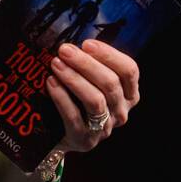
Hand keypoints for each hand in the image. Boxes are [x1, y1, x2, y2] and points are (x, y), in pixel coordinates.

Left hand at [45, 39, 139, 154]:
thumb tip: (74, 42)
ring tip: (56, 64)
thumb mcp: (93, 81)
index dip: (109, 55)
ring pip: (95, 100)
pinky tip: (51, 83)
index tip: (87, 43)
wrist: (62, 133)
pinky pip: (74, 117)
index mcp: (129, 94)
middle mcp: (121, 112)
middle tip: (64, 50)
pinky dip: (62, 97)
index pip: (129, 70)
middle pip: (110, 83)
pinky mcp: (85, 140)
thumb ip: (92, 64)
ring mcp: (105, 128)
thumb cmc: (79, 98)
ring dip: (74, 78)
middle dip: (86, 63)